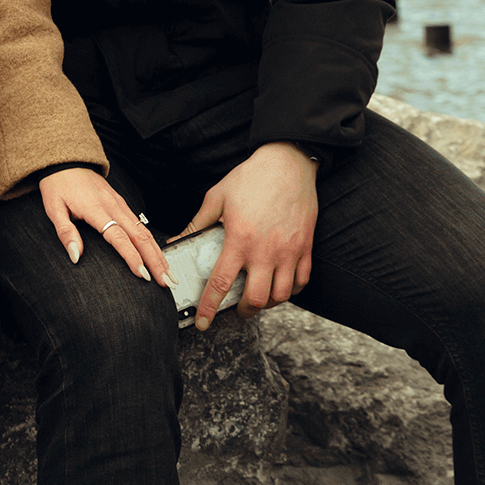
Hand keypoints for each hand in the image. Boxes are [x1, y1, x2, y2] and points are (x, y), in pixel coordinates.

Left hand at [39, 168, 173, 287]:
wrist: (66, 159)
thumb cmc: (59, 184)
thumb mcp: (54, 208)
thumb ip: (66, 233)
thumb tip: (75, 256)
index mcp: (96, 209)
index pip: (119, 237)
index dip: (132, 257)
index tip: (143, 275)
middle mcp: (113, 205)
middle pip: (140, 236)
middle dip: (156, 260)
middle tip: (167, 281)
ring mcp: (120, 203)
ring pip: (144, 231)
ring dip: (158, 253)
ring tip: (168, 273)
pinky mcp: (121, 203)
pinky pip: (141, 224)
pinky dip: (152, 242)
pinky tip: (157, 254)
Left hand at [172, 142, 317, 330]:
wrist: (288, 162)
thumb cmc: (251, 177)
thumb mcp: (217, 196)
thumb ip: (198, 223)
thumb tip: (178, 239)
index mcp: (240, 239)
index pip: (221, 283)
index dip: (209, 307)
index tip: (203, 322)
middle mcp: (265, 251)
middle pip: (255, 299)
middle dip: (242, 312)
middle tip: (236, 309)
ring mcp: (289, 252)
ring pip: (280, 296)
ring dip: (267, 304)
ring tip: (257, 297)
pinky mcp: (305, 247)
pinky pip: (302, 282)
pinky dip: (290, 290)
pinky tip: (279, 285)